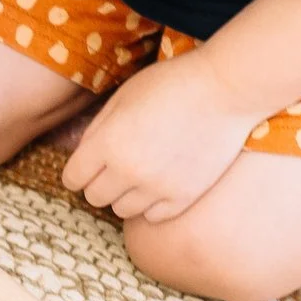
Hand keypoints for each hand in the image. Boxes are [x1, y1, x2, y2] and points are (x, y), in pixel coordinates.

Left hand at [61, 54, 259, 222]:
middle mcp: (128, 171)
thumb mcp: (123, 96)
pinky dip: (153, 204)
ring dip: (126, 194)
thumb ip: (97, 129)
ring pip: (122, 210)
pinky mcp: (184, 197)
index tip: (89, 165)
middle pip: (95, 197)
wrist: (228, 89)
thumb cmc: (172, 84)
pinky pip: (153, 217)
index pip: (72, 179)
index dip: (78, 171)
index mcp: (108, 143)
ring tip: (143, 171)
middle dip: (100, 182)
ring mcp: (157, 188)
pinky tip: (162, 182)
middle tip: (118, 165)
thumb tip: (83, 157)